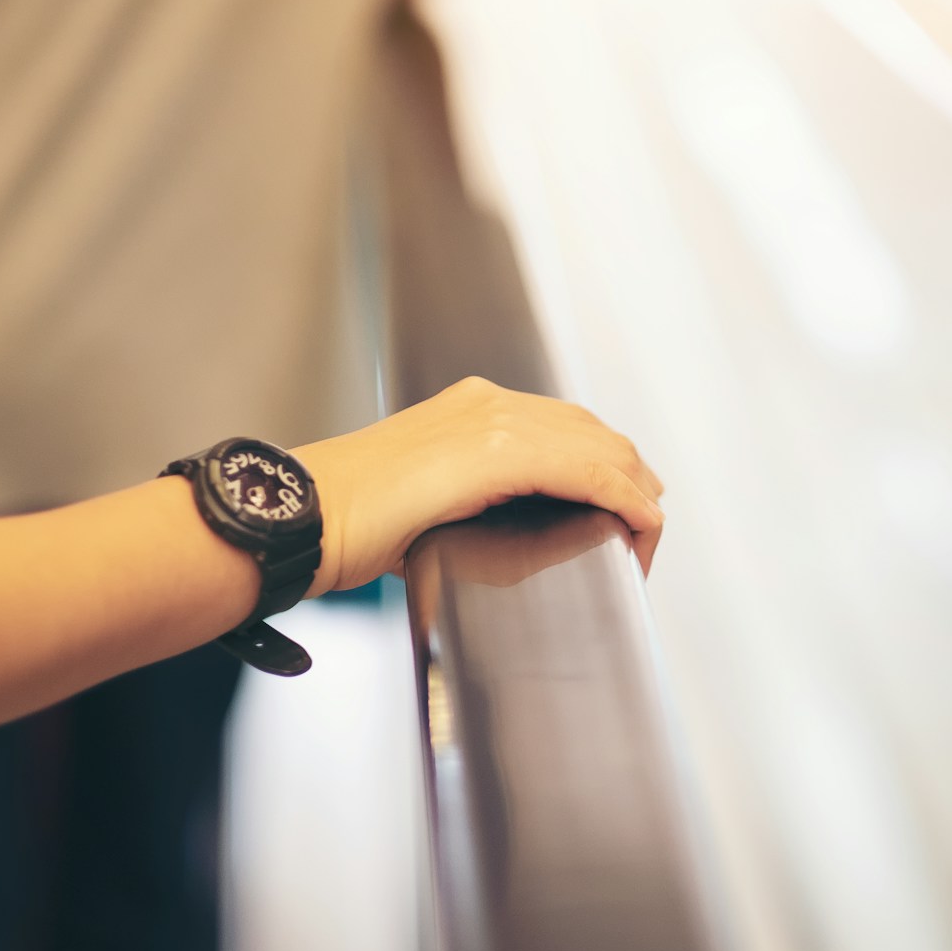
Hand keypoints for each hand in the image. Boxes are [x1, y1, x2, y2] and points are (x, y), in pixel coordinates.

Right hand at [294, 377, 663, 594]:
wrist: (305, 517)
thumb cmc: (343, 524)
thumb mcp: (417, 504)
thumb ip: (459, 510)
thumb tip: (480, 547)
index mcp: (470, 409)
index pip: (561, 426)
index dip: (602, 462)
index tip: (618, 504)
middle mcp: (489, 404)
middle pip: (592, 431)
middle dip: (630, 475)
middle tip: (644, 523)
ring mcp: (495, 422)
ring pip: (601, 448)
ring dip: (635, 491)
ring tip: (646, 534)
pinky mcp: (501, 454)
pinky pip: (590, 472)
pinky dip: (625, 500)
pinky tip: (639, 525)